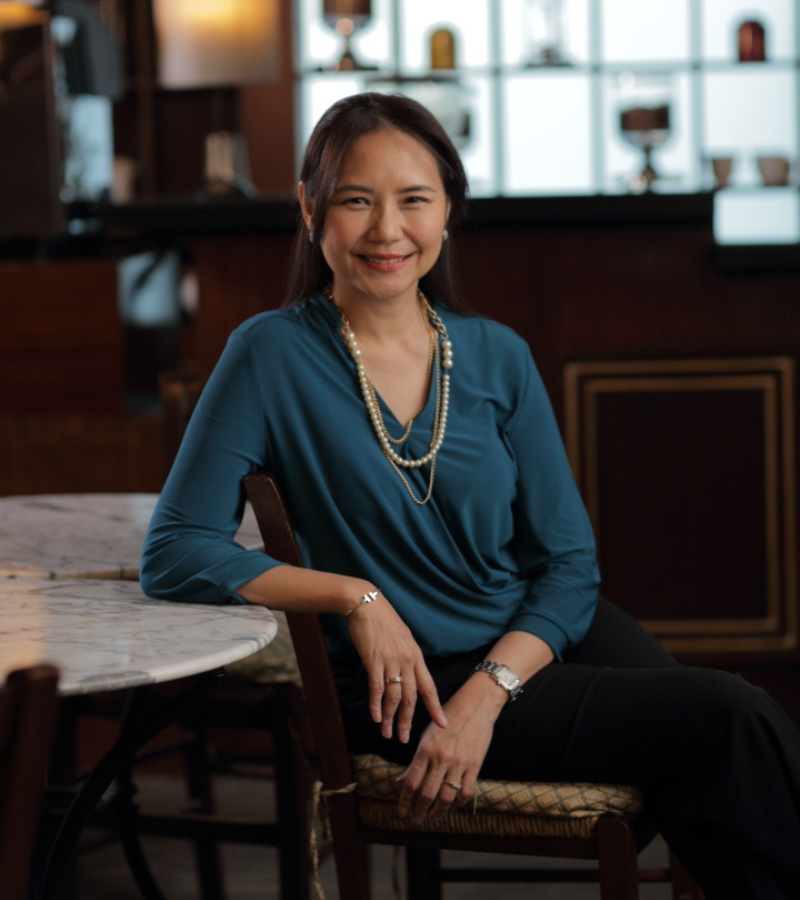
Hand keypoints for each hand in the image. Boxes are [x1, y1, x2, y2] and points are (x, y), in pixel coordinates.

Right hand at [346, 594, 446, 742]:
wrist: (366, 605)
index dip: (435, 707)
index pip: (429, 687)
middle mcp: (407, 661)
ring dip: (390, 718)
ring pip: (394, 697)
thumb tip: (408, 676)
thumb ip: (407, 658)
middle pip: (411, 698)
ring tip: (387, 733)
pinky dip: (376, 705)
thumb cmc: (384, 621)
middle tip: (405, 739)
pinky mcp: (373, 660)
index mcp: (416, 656)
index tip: (443, 724)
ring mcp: (390, 661)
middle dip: (408, 721)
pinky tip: (374, 717)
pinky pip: (377, 688)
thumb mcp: (403, 639)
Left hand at [396, 678, 505, 823]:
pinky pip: (465, 793)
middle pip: (427, 794)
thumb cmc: (448, 718)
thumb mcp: (427, 735)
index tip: (401, 813)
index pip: (411, 782)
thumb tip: (402, 781)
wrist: (476, 705)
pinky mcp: (475, 765)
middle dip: (418, 811)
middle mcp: (441, 758)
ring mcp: (459, 763)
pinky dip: (457, 804)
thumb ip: (416, 760)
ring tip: (431, 817)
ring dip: (437, 812)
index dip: (405, 801)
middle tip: (415, 820)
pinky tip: (451, 807)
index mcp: (425, 748)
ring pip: (446, 798)